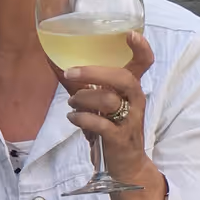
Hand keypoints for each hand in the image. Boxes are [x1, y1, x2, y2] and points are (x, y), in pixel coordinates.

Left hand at [59, 30, 156, 186]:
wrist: (127, 165)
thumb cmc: (112, 126)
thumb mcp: (102, 102)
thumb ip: (85, 84)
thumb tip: (54, 61)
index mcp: (132, 87)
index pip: (145, 62)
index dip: (141, 47)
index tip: (129, 34)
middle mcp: (135, 100)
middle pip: (123, 78)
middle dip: (94, 73)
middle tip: (70, 73)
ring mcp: (130, 120)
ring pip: (108, 100)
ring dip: (82, 99)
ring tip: (72, 104)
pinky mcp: (119, 138)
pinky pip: (99, 124)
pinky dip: (81, 119)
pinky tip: (73, 118)